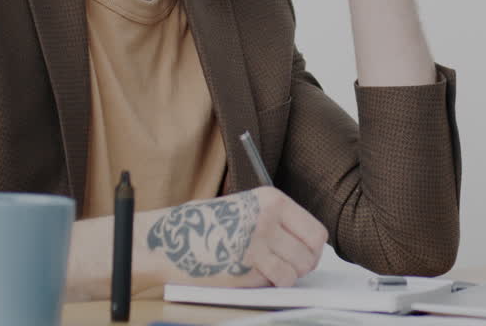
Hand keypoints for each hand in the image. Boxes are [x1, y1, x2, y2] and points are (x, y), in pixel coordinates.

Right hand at [144, 187, 326, 287]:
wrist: (170, 239)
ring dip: (287, 276)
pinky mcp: (247, 265)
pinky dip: (272, 284)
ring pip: (298, 270)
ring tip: (268, 271)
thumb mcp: (246, 210)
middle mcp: (268, 218)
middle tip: (288, 268)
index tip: (304, 256)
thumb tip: (308, 246)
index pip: (316, 231)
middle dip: (303, 266)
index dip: (313, 249)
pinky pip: (279, 281)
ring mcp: (259, 242)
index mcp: (271, 200)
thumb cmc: (206, 227)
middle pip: (311, 253)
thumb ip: (276, 222)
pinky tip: (254, 275)